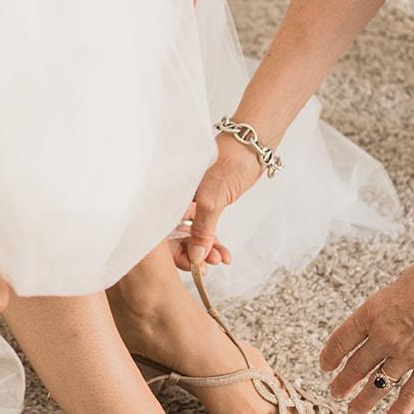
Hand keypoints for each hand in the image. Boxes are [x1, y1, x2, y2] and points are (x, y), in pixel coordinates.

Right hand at [174, 131, 263, 269]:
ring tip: (222, 259)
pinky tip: (223, 253)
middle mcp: (174, 199)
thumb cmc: (230, 162)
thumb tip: (196, 257)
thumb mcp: (213, 199)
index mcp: (168, 193)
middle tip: (209, 266)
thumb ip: (203, 229)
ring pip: (190, 234)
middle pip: (174, 235)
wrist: (252, 148)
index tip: (191, 265)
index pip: (160, 229)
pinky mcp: (203, 205)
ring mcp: (188, 202)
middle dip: (192, 253)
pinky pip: (202, 229)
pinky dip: (212, 242)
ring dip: (205, 250)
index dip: (173, 250)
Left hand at [319, 244, 413, 413]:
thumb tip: (394, 310)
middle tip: (336, 392)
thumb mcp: (405, 282)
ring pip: (378, 385)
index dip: (330, 355)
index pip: (342, 339)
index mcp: (374, 311)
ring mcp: (408, 355)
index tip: (325, 366)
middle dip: (343, 382)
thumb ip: (393, 302)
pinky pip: (410, 395)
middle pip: (356, 366)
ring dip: (364, 401)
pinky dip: (399, 410)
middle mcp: (385, 337)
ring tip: (354, 412)